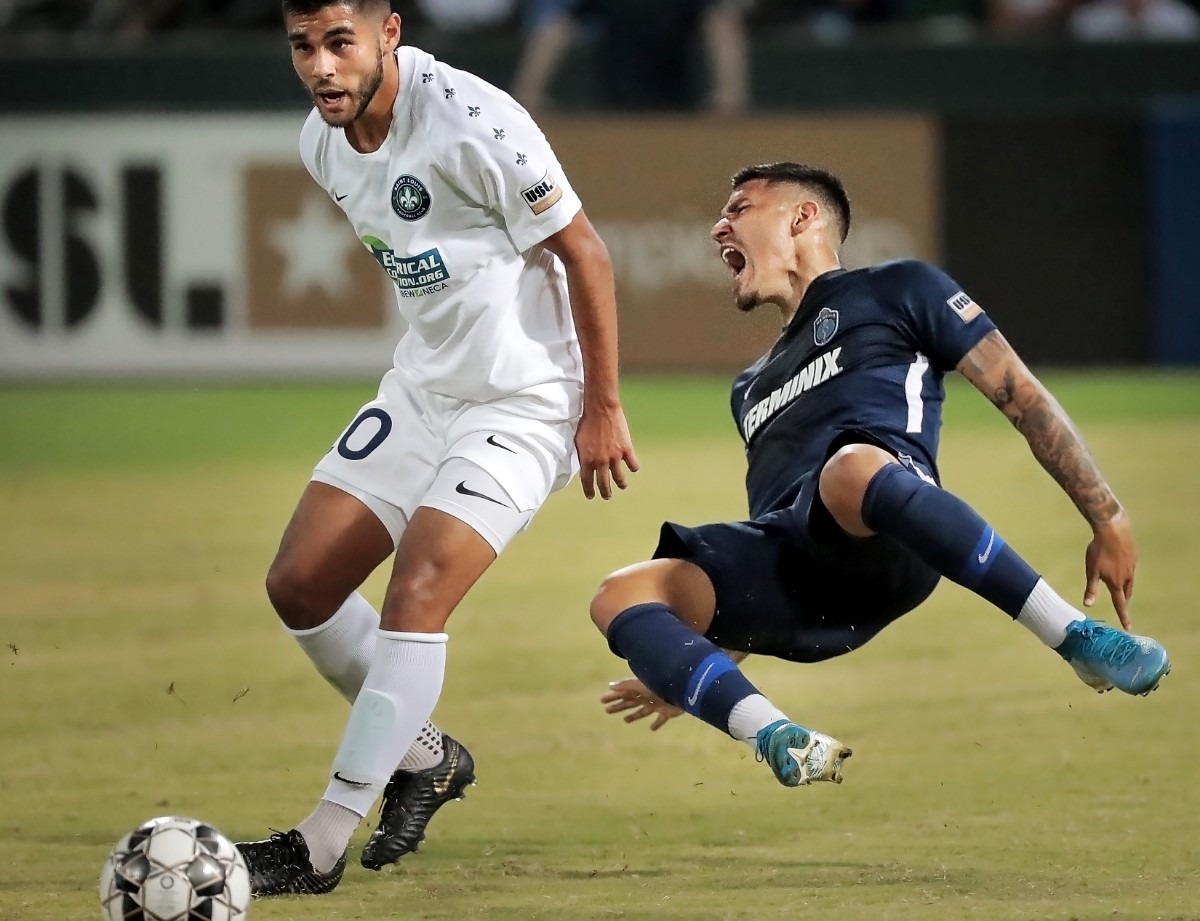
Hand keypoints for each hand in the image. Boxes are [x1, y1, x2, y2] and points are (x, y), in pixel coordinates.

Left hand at [575, 403, 638, 499]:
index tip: (590, 496)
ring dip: (621, 484)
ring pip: (619, 478)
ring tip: (622, 486)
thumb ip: (582, 455)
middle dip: (605, 492)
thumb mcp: (578, 441)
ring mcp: (615, 457)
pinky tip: (633, 468)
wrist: (601, 409)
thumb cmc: (587, 422)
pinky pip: (632, 464)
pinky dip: (633, 467)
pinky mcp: (627, 449)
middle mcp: (601, 462)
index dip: (589, 490)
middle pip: (604, 484)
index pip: (587, 481)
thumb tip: (583, 465)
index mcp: (587, 460)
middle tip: (606, 496)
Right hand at [601, 678, 681, 730]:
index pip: (622, 694)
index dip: (613, 697)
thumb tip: (610, 686)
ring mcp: (657, 704)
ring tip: (625, 720)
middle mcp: (647, 696)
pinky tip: (651, 728)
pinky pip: (660, 719)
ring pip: (642, 711)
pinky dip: (656, 724)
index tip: (602, 701)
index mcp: (640, 689)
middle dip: (619, 706)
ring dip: (633, 715)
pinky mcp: (667, 712)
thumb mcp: (640, 685)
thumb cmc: (659, 686)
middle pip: (630, 702)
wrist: (681, 690)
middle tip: (607, 711)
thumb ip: (625, 686)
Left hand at [1084, 512, 1136, 628]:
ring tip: (1122, 591)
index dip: (1124, 616)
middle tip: (1122, 607)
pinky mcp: (1134, 557)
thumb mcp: (1091, 570)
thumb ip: (1091, 588)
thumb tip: (1088, 605)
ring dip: (1126, 588)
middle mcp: (1127, 577)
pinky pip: (1130, 570)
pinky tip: (1122, 568)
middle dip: (1124, 601)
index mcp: (1116, 582)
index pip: (1120, 604)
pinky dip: (1126, 574)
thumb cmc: (1099, 550)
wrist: (1114, 530)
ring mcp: (1132, 566)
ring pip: (1130, 582)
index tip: (1128, 627)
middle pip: (1126, 593)